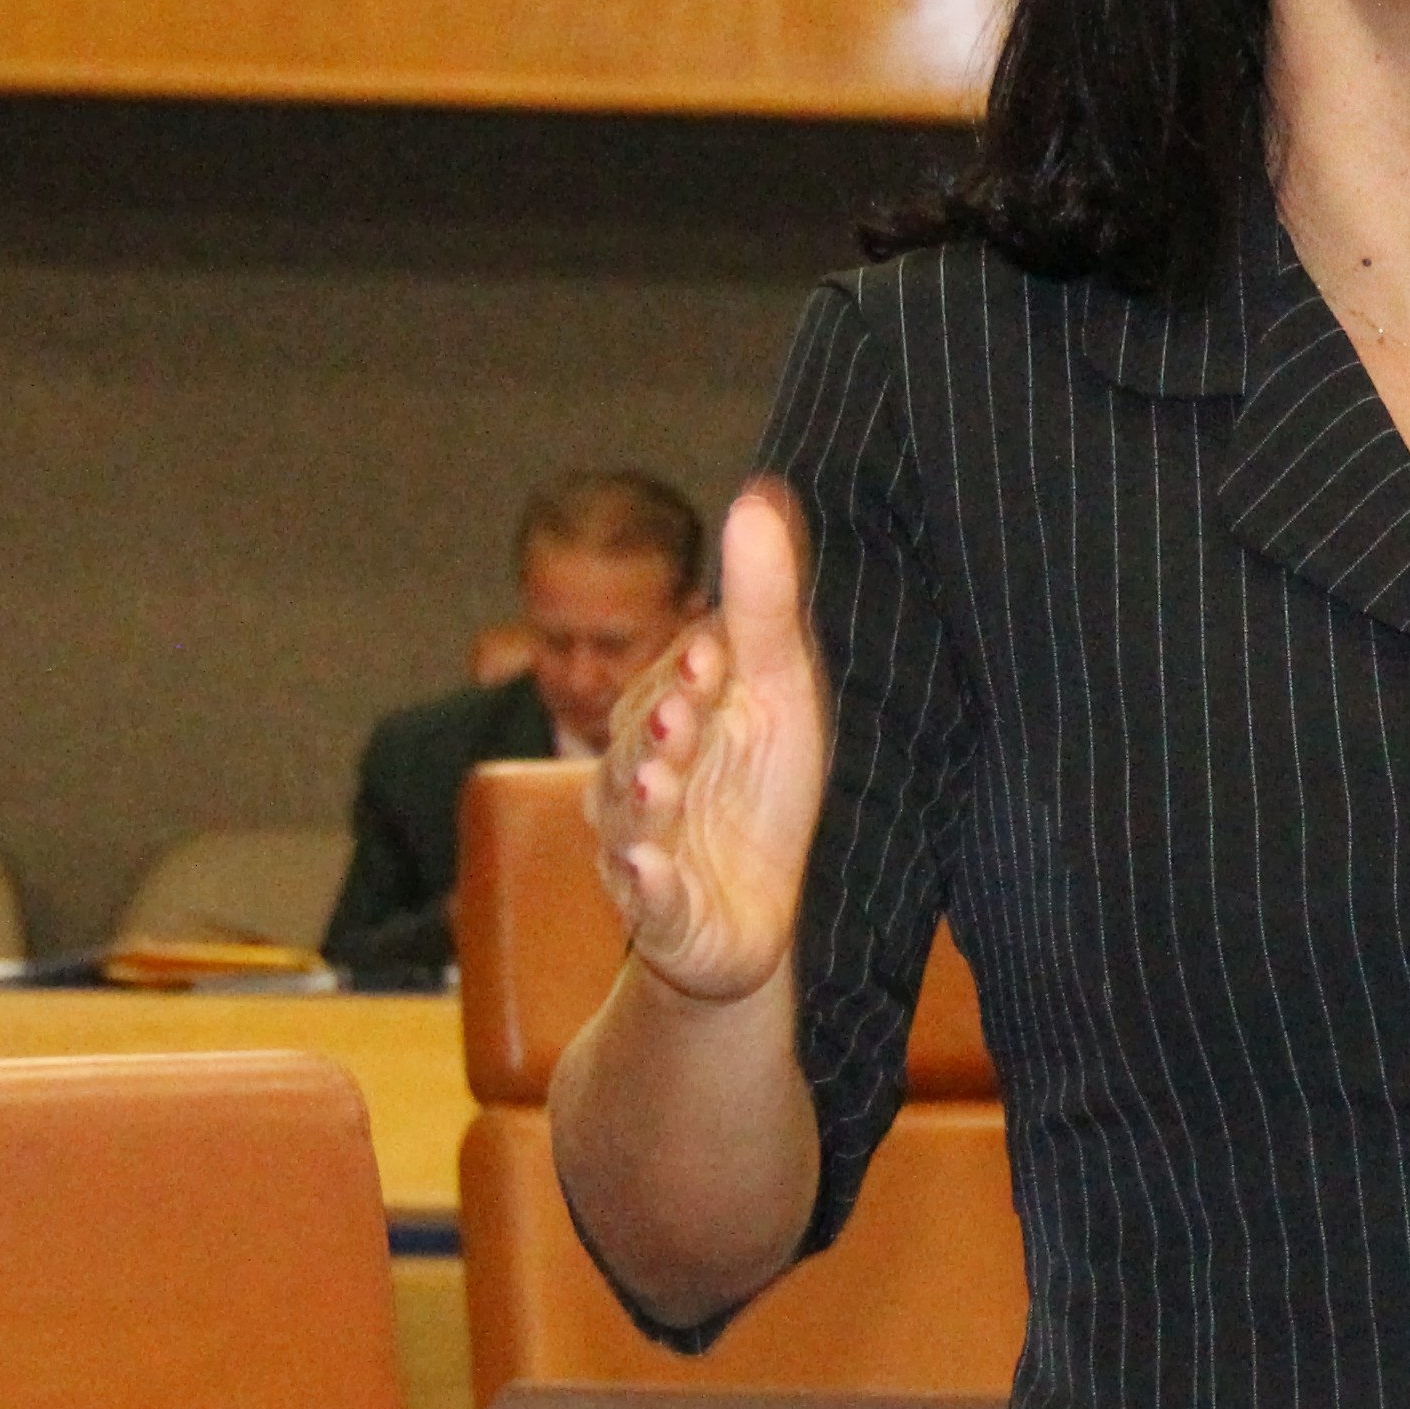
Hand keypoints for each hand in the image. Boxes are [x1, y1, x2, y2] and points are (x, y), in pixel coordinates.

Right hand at [592, 479, 829, 1007]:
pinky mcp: (662, 918)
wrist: (758, 917)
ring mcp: (645, 852)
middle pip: (636, 747)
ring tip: (661, 778)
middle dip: (659, 728)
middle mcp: (641, 780)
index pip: (669, 684)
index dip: (688, 671)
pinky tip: (653, 873)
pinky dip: (649, 889)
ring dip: (643, 798)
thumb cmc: (761, 792)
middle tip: (683, 711)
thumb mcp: (778, 693)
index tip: (711, 649)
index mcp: (669, 720)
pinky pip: (649, 905)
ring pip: (631, 821)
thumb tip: (759, 490)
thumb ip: (764, 605)